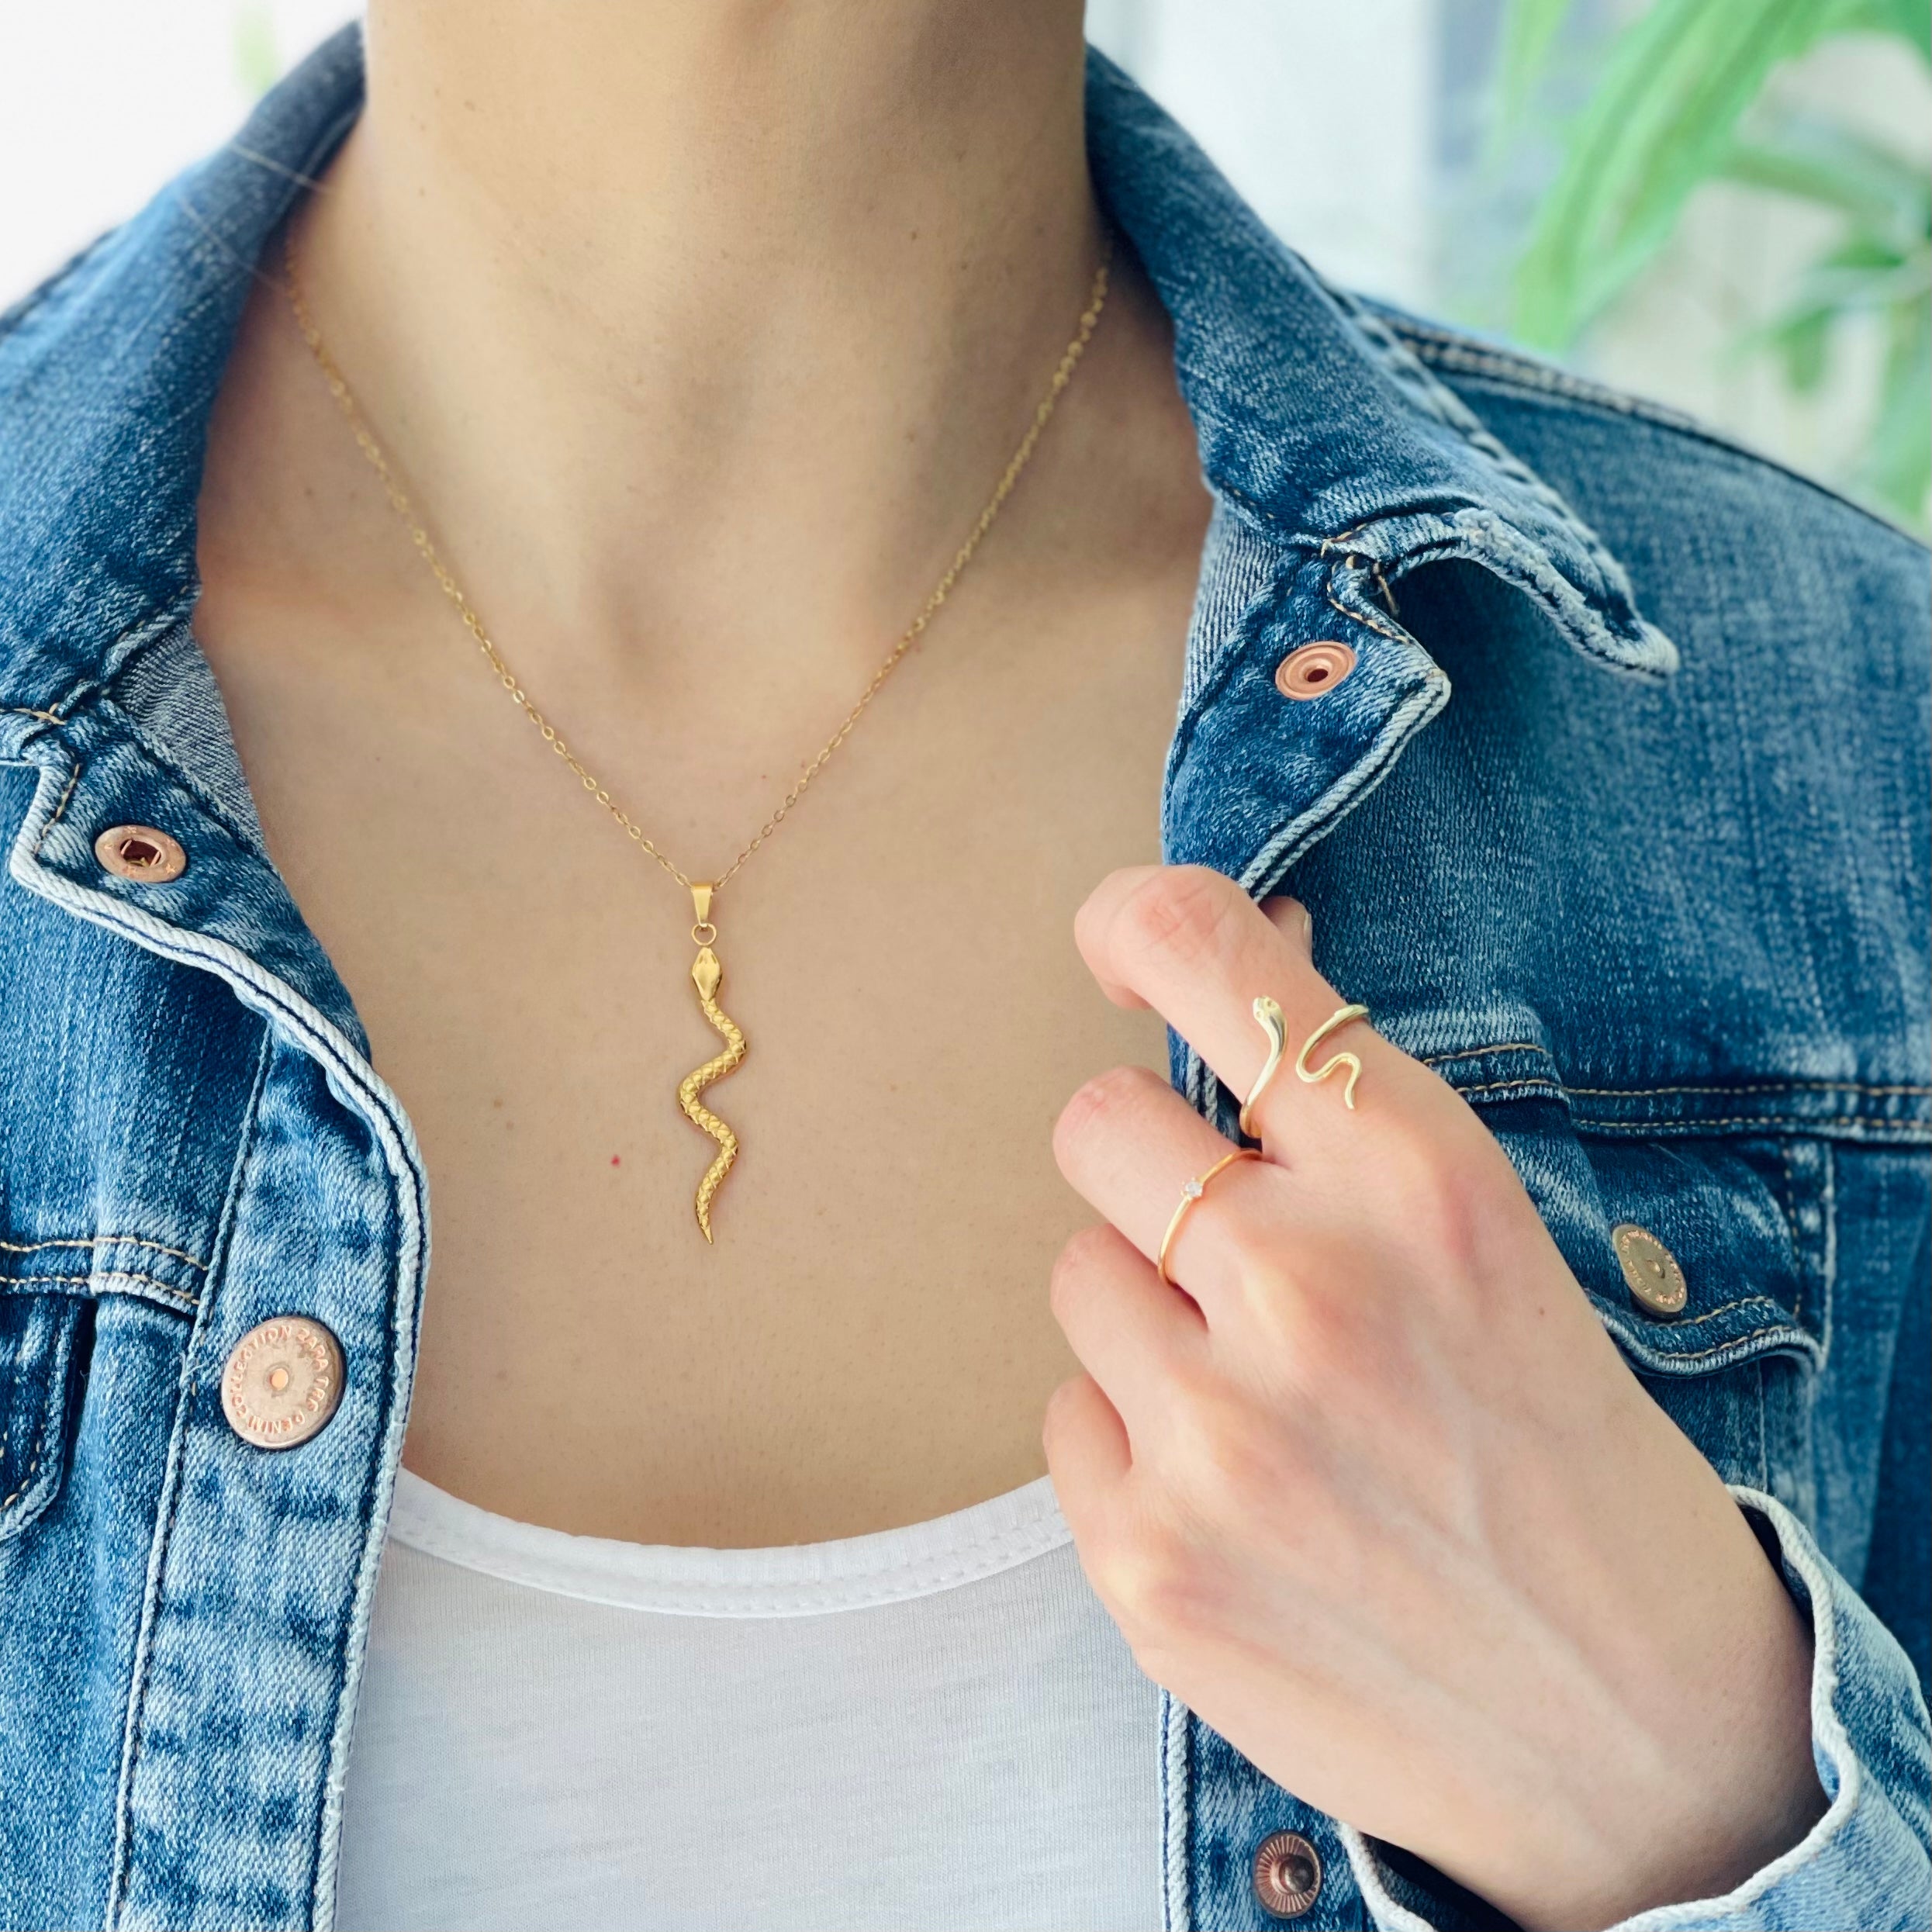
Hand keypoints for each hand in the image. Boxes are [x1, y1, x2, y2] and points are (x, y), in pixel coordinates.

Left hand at [1043, 865, 1825, 1931]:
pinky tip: (1243, 1495)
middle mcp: (1303, 1286)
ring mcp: (1214, 1435)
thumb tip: (1205, 963)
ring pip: (1074, 1271)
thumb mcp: (1486, 1239)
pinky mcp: (1146, 1558)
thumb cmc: (1556, 1451)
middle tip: (1238, 1247)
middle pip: (1094, 1119)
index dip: (1132, 924)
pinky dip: (1134, 1437)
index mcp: (1414, 1176)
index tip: (1119, 954)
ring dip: (1149, 1315)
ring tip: (1266, 1396)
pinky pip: (1066, 1411)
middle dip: (1155, 1168)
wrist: (1631, 1728)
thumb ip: (1338, 1114)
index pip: (1202, 954)